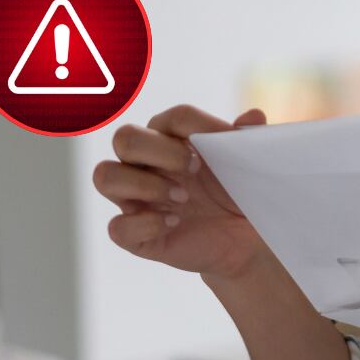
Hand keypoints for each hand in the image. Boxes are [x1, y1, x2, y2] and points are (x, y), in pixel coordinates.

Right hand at [93, 105, 273, 279]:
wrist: (245, 243)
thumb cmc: (240, 197)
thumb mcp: (250, 169)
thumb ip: (249, 141)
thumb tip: (254, 117)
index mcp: (173, 140)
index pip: (172, 118)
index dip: (198, 127)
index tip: (224, 144)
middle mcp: (146, 165)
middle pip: (125, 137)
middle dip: (160, 151)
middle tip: (194, 169)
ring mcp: (137, 200)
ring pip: (105, 176)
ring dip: (144, 184)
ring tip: (182, 198)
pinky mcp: (137, 235)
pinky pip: (117, 227)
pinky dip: (146, 224)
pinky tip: (175, 223)